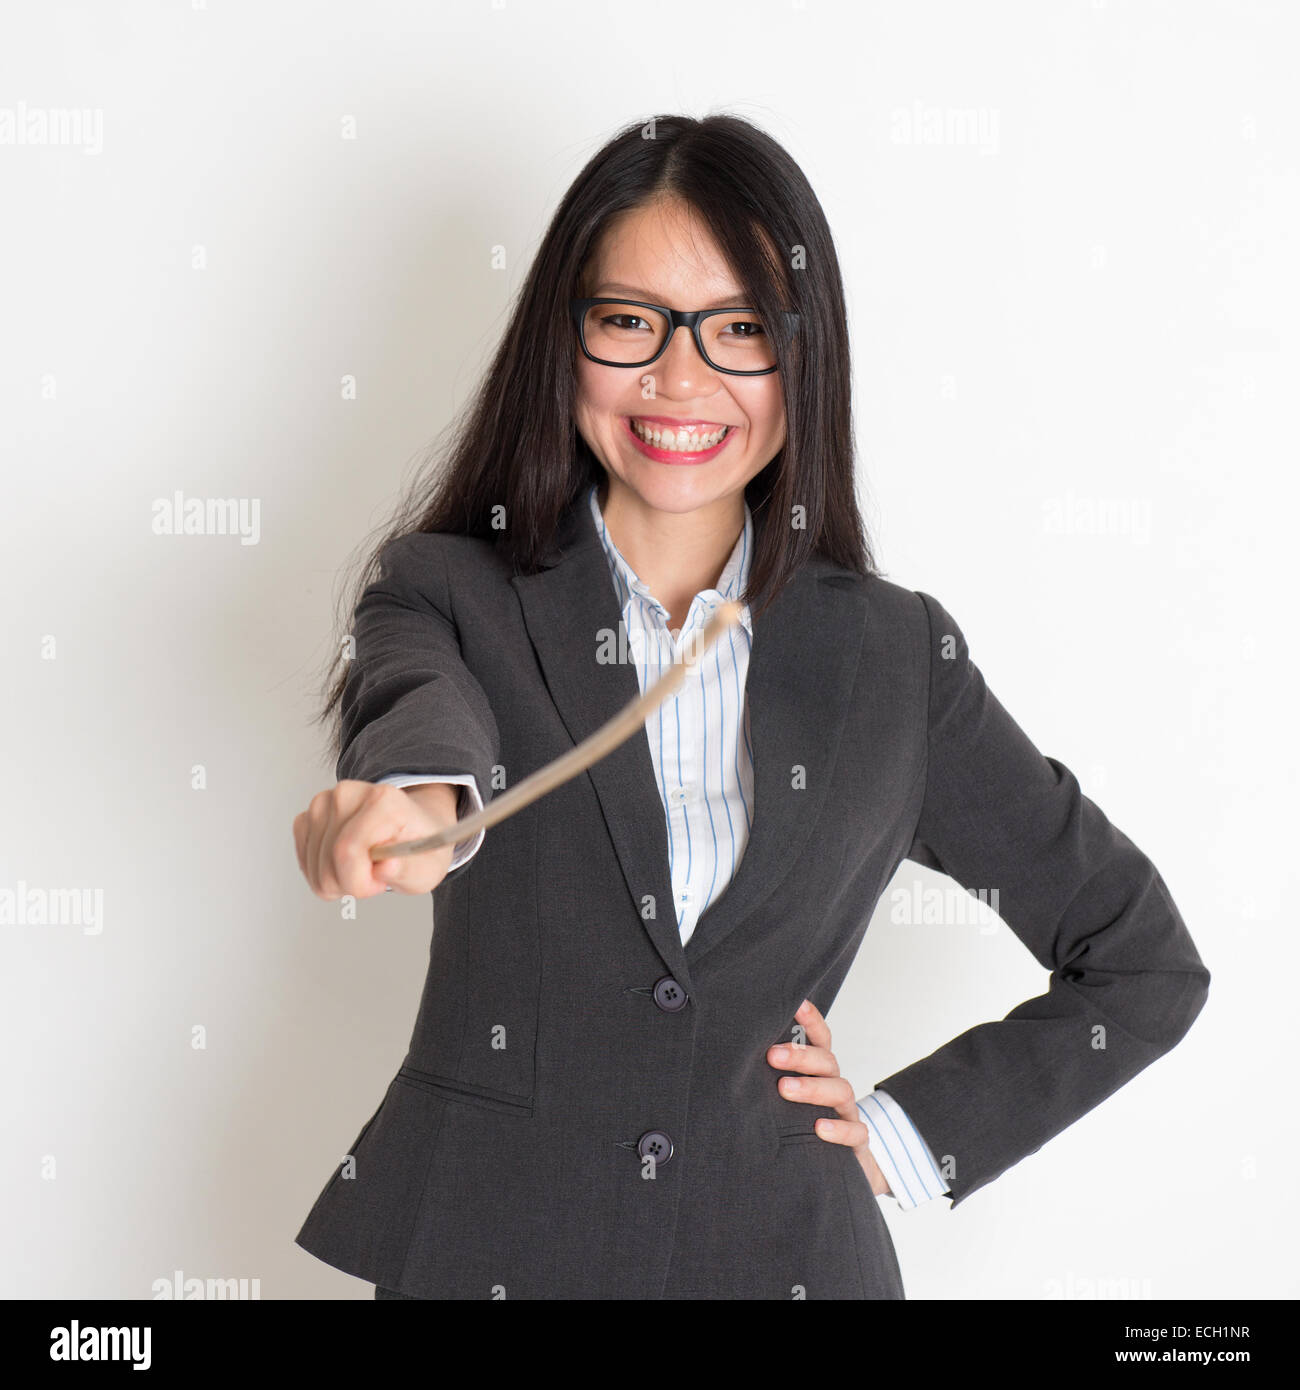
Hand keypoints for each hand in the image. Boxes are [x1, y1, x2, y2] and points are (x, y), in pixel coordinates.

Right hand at [293, 780, 459, 899]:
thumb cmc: (416, 845)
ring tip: (362, 869)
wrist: (409, 827)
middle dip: (349, 884)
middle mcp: (348, 794)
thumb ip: (407, 870)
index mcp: (384, 800)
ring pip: (313, 864)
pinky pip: (305, 859)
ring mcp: (324, 802)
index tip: (379, 884)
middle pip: (328, 859)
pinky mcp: (310, 814)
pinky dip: (321, 873)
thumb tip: (384, 869)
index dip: (359, 881)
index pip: (348, 850)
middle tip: (374, 876)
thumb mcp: (426, 867)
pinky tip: (344, 866)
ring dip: (336, 881)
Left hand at [766, 999, 891, 1196]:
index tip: (796, 1004)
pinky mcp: (856, 1143)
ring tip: (785, 1090)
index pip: (819, 1039)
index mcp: (818, 1072)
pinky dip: (839, 1129)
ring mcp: (847, 1113)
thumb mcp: (785, 1101)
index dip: (811, 1020)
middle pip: (826, 1061)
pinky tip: (819, 1129)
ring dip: (813, 1087)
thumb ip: (768, 1079)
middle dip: (801, 1055)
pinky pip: (856, 1132)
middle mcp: (834, 1086)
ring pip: (841, 1090)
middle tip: (772, 1056)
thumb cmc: (800, 1127)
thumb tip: (725, 1060)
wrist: (839, 1171)